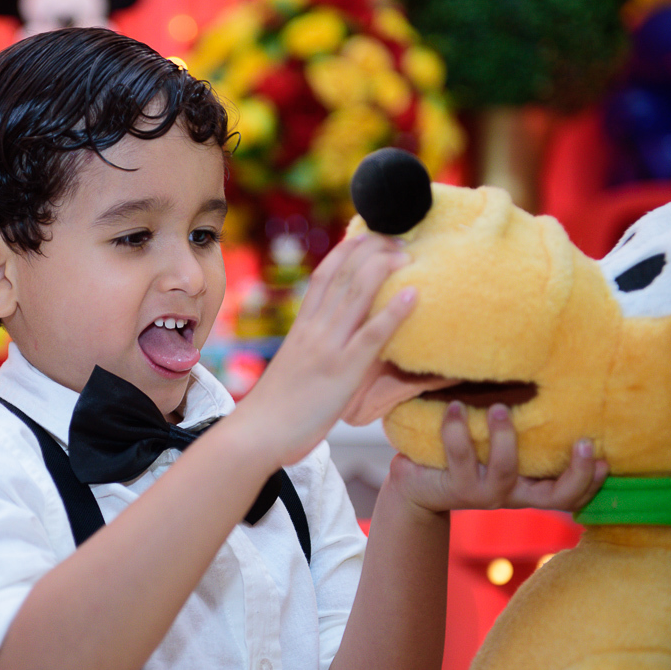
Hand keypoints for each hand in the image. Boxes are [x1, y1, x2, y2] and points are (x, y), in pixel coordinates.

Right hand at [228, 233, 415, 469]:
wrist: (256, 434)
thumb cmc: (274, 413)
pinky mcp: (342, 371)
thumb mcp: (294, 372)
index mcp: (301, 329)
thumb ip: (312, 356)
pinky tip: (414, 295)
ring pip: (357, 295)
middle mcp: (313, 330)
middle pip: (343, 276)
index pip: (323, 277)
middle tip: (397, 236)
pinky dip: (393, 313)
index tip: (366, 235)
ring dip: (385, 269)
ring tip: (408, 253)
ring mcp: (328, 348)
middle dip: (371, 250)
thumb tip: (331, 353)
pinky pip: (371, 335)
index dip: (345, 252)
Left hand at [391, 401, 607, 512]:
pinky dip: (457, 430)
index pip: (569, 493)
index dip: (590, 480)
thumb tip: (542, 373)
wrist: (416, 486)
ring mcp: (484, 493)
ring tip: (500, 409)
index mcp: (528, 485)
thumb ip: (518, 424)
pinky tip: (455, 408)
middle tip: (583, 441)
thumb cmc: (462, 455)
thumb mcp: (493, 444)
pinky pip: (460, 458)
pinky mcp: (454, 487)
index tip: (607, 457)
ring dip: (505, 437)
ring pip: (506, 470)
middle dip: (576, 473)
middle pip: (556, 497)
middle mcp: (511, 494)